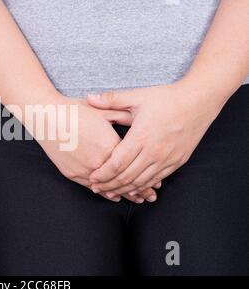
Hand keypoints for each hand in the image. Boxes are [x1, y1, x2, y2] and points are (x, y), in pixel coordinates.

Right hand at [36, 97, 158, 202]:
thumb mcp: (102, 111)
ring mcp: (84, 169)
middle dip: (140, 190)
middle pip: (124, 180)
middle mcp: (99, 161)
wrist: (47, 117)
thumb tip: (139, 117)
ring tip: (138, 198)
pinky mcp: (72, 174)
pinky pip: (92, 187)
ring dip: (124, 193)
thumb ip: (122, 116)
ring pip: (108, 187)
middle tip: (151, 196)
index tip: (157, 182)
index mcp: (109, 145)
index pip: (133, 165)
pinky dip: (105, 192)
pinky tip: (115, 195)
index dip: (147, 175)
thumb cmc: (74, 111)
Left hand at [87, 80, 222, 197]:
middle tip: (96, 188)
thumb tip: (89, 98)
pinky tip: (133, 189)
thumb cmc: (166, 98)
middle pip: (127, 176)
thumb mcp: (137, 97)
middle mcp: (154, 151)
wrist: (199, 101)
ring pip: (141, 181)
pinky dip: (143, 186)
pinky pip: (156, 179)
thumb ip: (111, 100)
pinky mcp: (177, 162)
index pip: (117, 163)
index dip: (103, 174)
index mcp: (141, 136)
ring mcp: (167, 158)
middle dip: (109, 185)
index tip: (92, 178)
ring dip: (124, 188)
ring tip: (110, 192)